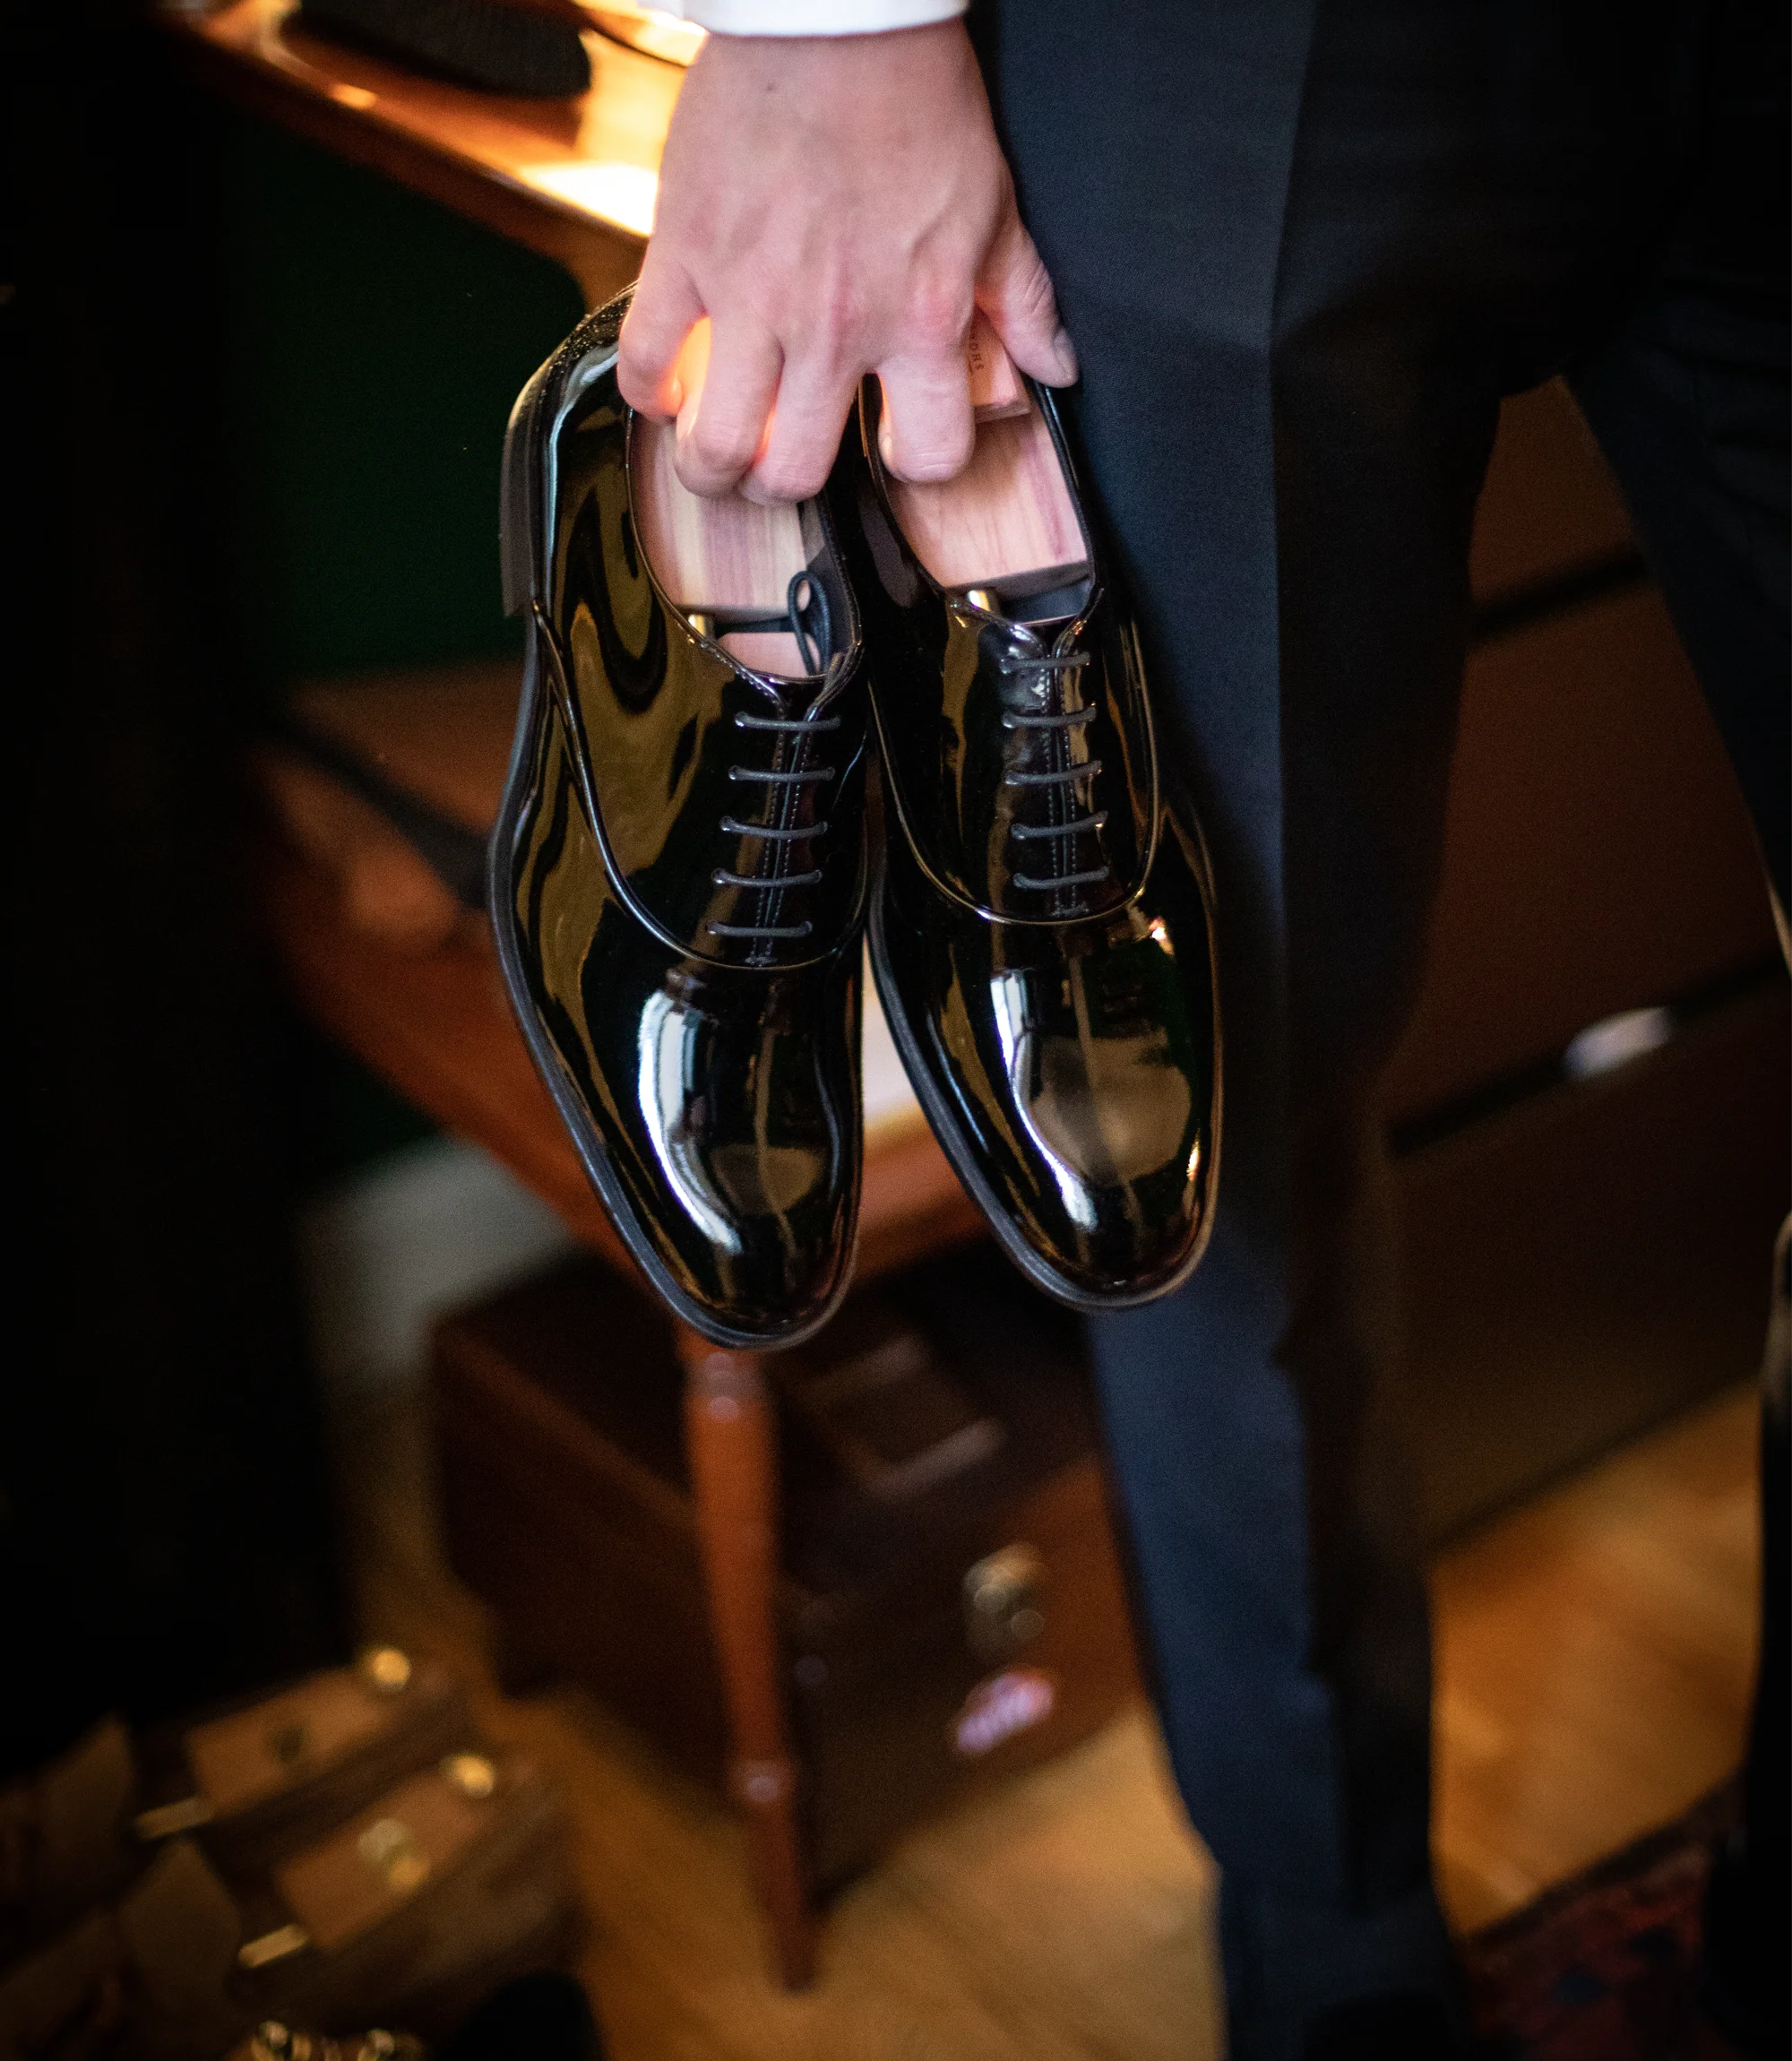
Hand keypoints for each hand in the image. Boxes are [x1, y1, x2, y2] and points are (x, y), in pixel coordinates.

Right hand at [617, 20, 1075, 503]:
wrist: (837, 19)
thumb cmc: (917, 104)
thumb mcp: (994, 210)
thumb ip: (1024, 302)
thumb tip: (1055, 369)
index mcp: (920, 324)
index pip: (926, 456)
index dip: (913, 466)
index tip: (893, 450)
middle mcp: (835, 331)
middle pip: (796, 473)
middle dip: (783, 486)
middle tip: (777, 463)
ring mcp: (753, 300)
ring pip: (717, 444)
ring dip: (710, 468)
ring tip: (714, 454)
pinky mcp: (687, 256)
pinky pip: (647, 358)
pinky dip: (647, 391)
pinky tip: (665, 387)